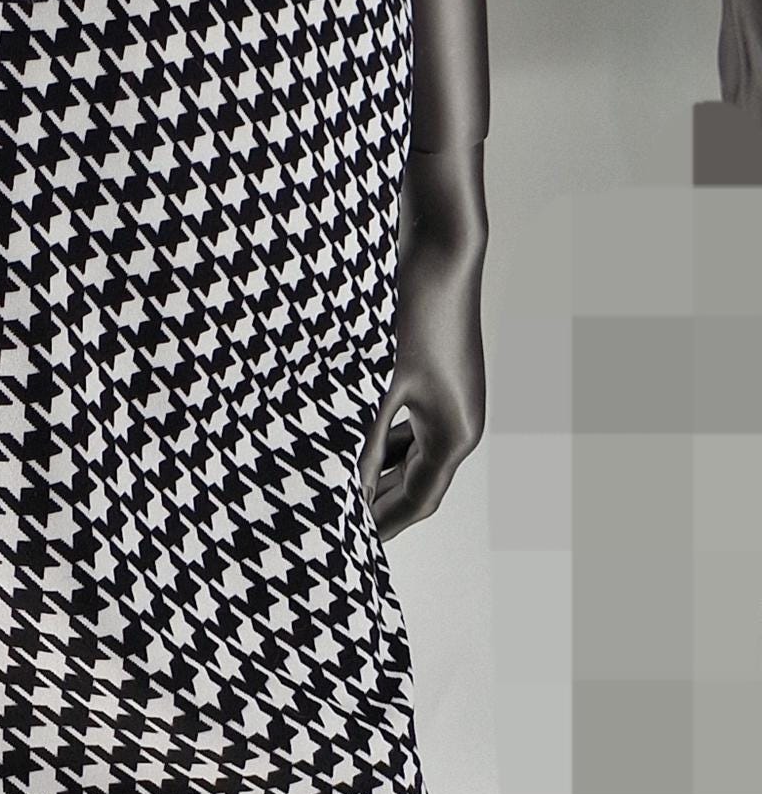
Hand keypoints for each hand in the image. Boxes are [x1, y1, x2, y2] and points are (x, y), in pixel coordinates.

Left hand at [360, 144, 486, 541]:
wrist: (441, 245)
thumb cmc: (411, 312)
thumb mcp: (377, 382)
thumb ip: (360, 439)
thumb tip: (339, 489)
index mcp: (454, 434)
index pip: (417, 501)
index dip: (382, 527)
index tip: (348, 549)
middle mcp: (461, 421)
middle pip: (417, 482)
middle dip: (377, 503)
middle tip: (335, 525)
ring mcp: (453, 396)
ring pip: (411, 451)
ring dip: (376, 467)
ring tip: (333, 483)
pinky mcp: (440, 373)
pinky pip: (411, 422)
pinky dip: (382, 436)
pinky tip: (347, 432)